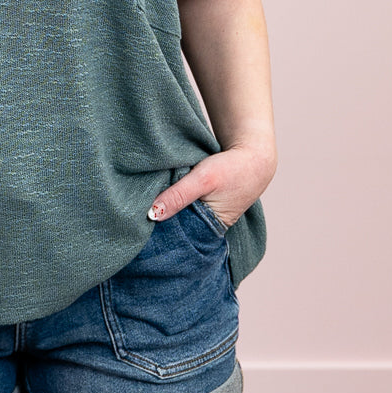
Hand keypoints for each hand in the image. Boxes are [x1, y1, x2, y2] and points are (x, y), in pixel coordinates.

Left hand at [148, 145, 276, 229]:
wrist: (255, 154)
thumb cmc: (232, 168)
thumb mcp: (203, 180)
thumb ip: (178, 196)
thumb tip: (151, 214)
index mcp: (209, 230)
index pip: (178, 238)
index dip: (159, 232)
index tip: (139, 226)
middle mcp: (207, 227)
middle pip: (177, 227)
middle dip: (160, 221)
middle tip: (137, 213)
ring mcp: (206, 215)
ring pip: (179, 215)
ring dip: (166, 208)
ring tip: (144, 203)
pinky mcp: (205, 202)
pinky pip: (184, 205)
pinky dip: (174, 199)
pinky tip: (159, 192)